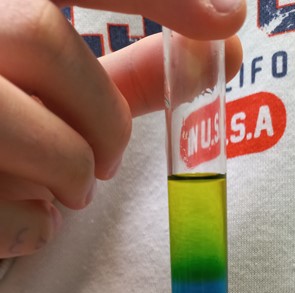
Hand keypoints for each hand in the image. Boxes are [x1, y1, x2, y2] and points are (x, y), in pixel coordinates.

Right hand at [0, 0, 244, 257]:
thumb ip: (122, 73)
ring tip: (61, 190)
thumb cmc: (0, 140)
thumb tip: (220, 40)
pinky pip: (9, 211)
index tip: (229, 19)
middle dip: (101, 115)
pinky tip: (18, 220)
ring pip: (36, 133)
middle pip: (40, 38)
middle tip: (105, 161)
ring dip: (70, 175)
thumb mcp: (47, 96)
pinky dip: (33, 228)